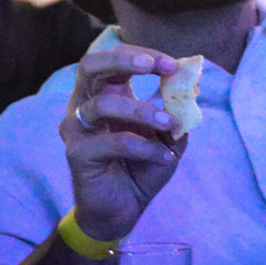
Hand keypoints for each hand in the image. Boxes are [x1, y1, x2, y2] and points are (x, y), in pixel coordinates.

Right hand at [61, 45, 186, 242]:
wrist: (123, 209)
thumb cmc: (142, 166)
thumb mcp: (167, 135)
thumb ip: (175, 111)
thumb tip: (190, 87)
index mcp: (105, 94)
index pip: (115, 59)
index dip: (143, 55)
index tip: (174, 65)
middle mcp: (84, 105)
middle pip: (90, 66)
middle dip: (125, 61)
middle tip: (157, 68)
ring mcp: (76, 129)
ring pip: (102, 105)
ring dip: (143, 111)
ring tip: (169, 125)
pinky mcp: (76, 154)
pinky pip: (113, 142)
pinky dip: (144, 147)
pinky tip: (164, 157)